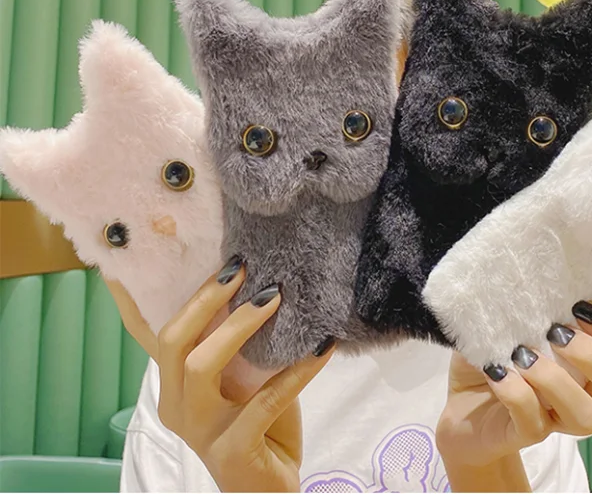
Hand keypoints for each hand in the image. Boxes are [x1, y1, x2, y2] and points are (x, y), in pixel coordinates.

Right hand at [106, 260, 334, 491]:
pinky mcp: (231, 452)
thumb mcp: (241, 378)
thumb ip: (235, 343)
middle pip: (173, 342)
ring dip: (241, 325)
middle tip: (242, 268)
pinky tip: (324, 346)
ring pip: (203, 365)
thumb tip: (256, 281)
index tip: (127, 260)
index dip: (133, 301)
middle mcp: (176, 407)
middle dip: (206, 299)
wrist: (269, 488)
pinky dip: (298, 369)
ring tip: (276, 296)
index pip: (150, 337)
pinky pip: (266, 400)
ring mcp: (199, 433)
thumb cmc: (257, 424)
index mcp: (173, 386)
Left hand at [436, 302, 591, 479]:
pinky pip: (533, 421)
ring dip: (557, 382)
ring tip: (524, 355)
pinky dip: (516, 392)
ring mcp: (556, 417)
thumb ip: (537, 290)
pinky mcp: (523, 432)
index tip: (581, 305)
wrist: (460, 408)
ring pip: (589, 418)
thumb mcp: (515, 315)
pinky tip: (496, 370)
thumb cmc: (496, 351)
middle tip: (556, 332)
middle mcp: (584, 392)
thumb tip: (557, 246)